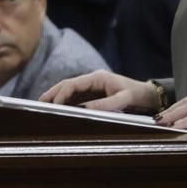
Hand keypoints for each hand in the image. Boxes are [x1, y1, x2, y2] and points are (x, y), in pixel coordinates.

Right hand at [40, 70, 159, 113]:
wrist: (147, 95)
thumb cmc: (137, 95)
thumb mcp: (123, 99)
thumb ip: (105, 104)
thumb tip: (83, 110)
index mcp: (97, 77)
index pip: (73, 84)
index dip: (61, 94)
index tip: (54, 105)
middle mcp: (92, 80)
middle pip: (67, 84)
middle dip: (52, 93)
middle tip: (39, 103)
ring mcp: (92, 87)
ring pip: (69, 91)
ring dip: (57, 97)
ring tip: (43, 106)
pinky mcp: (93, 94)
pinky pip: (76, 97)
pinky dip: (65, 102)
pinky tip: (58, 109)